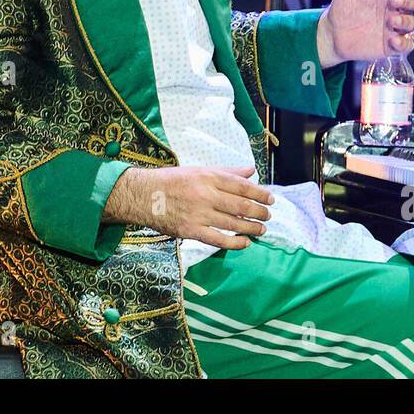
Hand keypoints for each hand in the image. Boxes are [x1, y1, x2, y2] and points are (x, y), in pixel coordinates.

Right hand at [103, 165, 273, 250]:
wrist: (142, 195)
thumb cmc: (171, 181)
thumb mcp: (199, 170)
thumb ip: (226, 172)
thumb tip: (250, 171)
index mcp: (208, 177)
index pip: (241, 185)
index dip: (260, 193)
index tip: (270, 199)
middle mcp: (205, 194)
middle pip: (241, 205)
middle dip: (259, 212)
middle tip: (268, 215)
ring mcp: (198, 213)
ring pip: (233, 222)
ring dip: (251, 227)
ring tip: (261, 229)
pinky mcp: (191, 230)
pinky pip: (218, 239)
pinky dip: (234, 243)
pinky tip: (245, 243)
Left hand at [317, 0, 413, 66]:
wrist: (332, 35)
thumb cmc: (341, 8)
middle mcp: (392, 9)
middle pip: (413, 2)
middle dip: (407, 2)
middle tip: (391, 4)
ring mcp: (393, 27)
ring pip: (413, 24)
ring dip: (405, 22)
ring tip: (390, 22)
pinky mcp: (392, 44)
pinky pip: (408, 44)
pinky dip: (404, 43)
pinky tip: (392, 40)